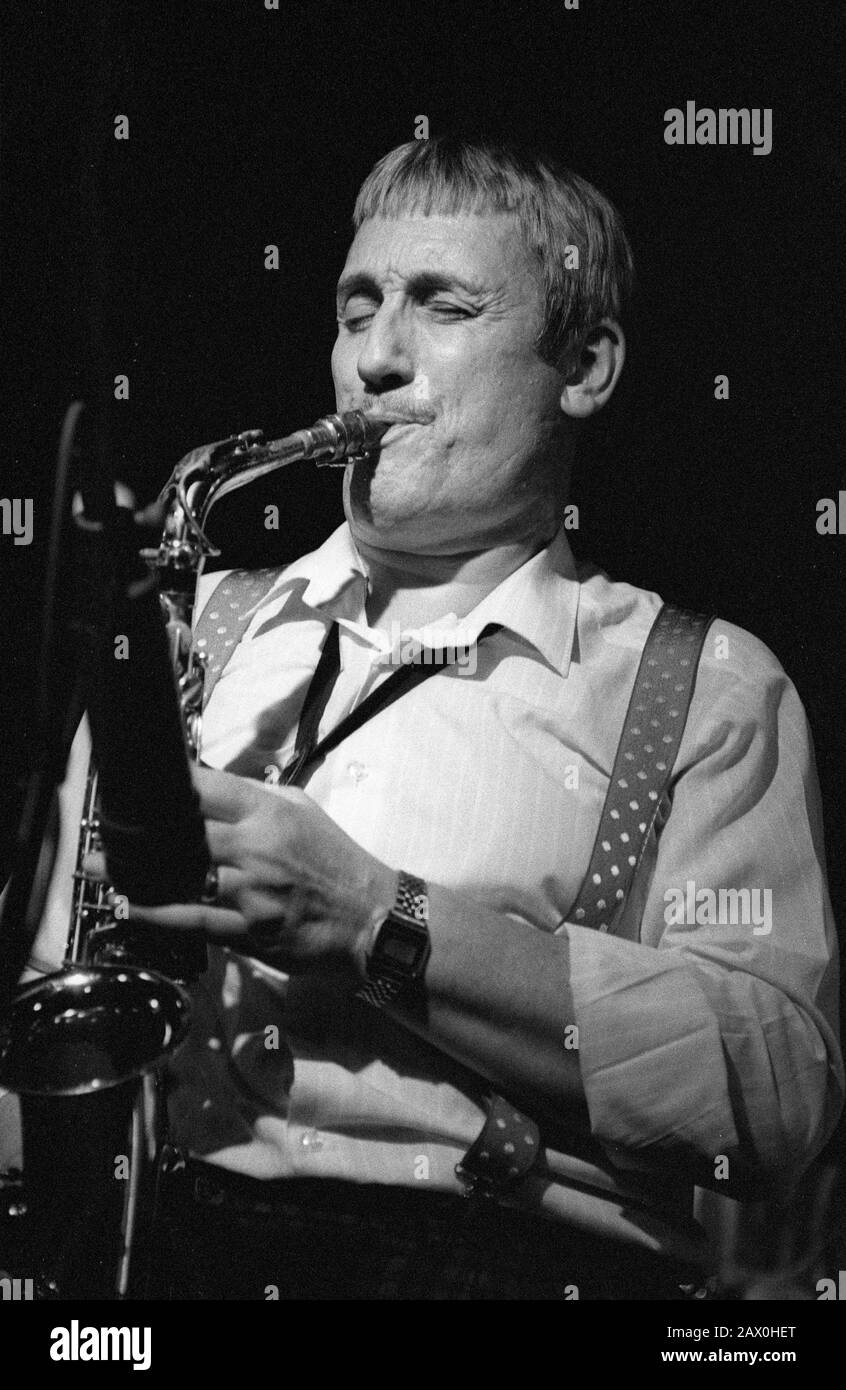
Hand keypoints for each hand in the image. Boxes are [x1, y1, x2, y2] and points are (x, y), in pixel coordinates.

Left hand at [86, 766, 398, 976]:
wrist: (372, 918)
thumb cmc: (337, 861)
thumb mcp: (304, 811)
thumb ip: (257, 797)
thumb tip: (210, 786)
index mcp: (269, 814)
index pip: (204, 789)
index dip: (164, 787)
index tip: (134, 786)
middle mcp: (256, 849)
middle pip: (181, 833)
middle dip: (138, 831)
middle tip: (102, 829)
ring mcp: (250, 893)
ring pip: (180, 878)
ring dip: (136, 873)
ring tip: (99, 866)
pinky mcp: (249, 931)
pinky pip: (192, 920)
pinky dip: (156, 913)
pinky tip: (127, 905)